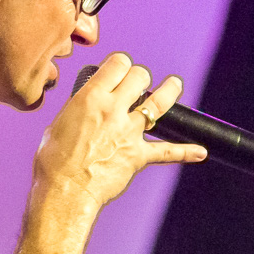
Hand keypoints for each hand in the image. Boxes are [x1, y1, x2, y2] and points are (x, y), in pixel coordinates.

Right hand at [33, 53, 206, 207]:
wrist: (65, 191)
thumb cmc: (54, 162)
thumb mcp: (58, 124)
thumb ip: (78, 112)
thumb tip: (85, 111)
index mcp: (91, 98)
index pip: (117, 64)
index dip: (121, 63)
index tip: (121, 67)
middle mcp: (114, 110)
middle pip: (140, 77)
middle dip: (141, 76)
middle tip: (140, 81)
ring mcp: (129, 132)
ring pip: (160, 103)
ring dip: (170, 91)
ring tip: (175, 84)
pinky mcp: (139, 155)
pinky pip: (168, 152)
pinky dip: (186, 152)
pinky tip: (200, 152)